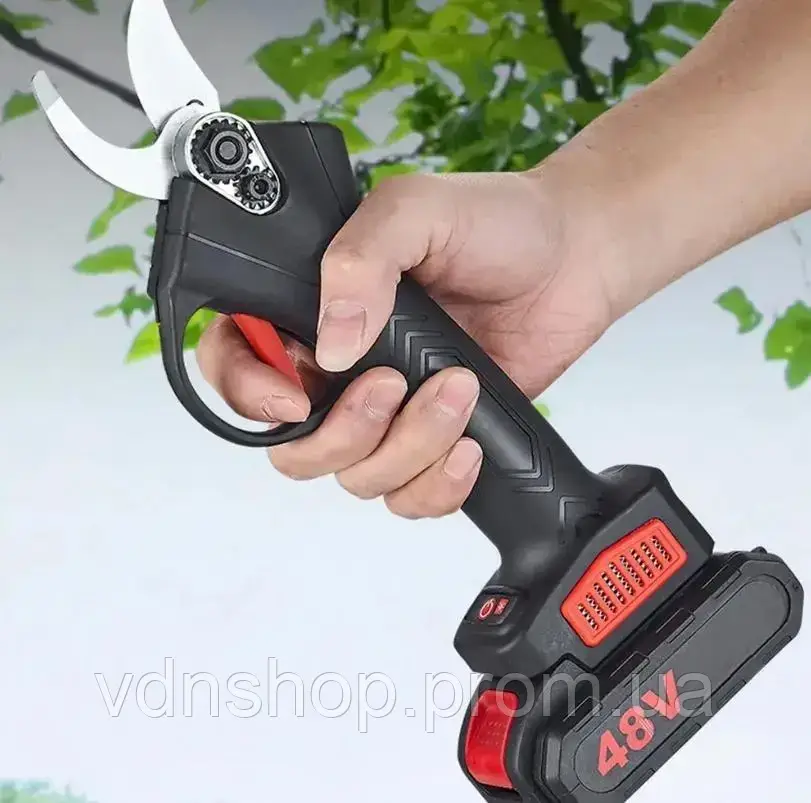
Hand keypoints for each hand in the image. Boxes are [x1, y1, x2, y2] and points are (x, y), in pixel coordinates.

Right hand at [196, 171, 614, 518]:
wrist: (573, 260)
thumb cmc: (497, 224)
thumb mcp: (416, 211)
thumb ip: (360, 260)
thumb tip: (331, 342)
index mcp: (314, 308)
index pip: (236, 363)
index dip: (247, 392)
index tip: (295, 394)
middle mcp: (340, 369)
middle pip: (294, 446)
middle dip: (343, 430)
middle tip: (393, 382)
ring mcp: (388, 413)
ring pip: (356, 476)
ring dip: (409, 445)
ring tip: (458, 388)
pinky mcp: (434, 442)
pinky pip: (409, 497)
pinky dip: (437, 484)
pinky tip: (469, 442)